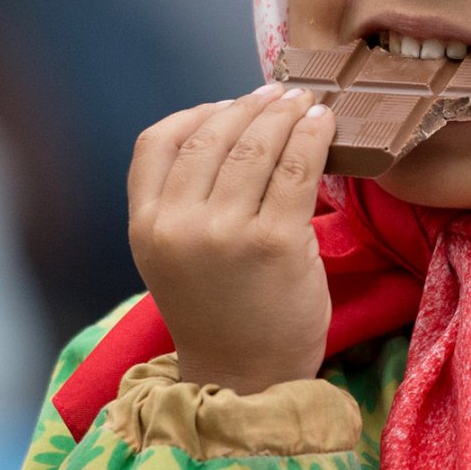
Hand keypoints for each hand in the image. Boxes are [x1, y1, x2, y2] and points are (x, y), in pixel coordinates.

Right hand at [127, 84, 336, 393]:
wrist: (247, 376)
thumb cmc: (222, 311)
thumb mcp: (176, 255)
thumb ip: (185, 200)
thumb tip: (234, 126)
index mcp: (145, 225)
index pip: (157, 141)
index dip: (199, 111)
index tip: (232, 102)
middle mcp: (177, 225)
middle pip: (214, 135)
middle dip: (253, 105)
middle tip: (284, 92)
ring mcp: (224, 233)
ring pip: (257, 146)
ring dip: (286, 113)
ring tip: (308, 103)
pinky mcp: (275, 242)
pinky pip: (297, 169)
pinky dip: (313, 137)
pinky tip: (325, 125)